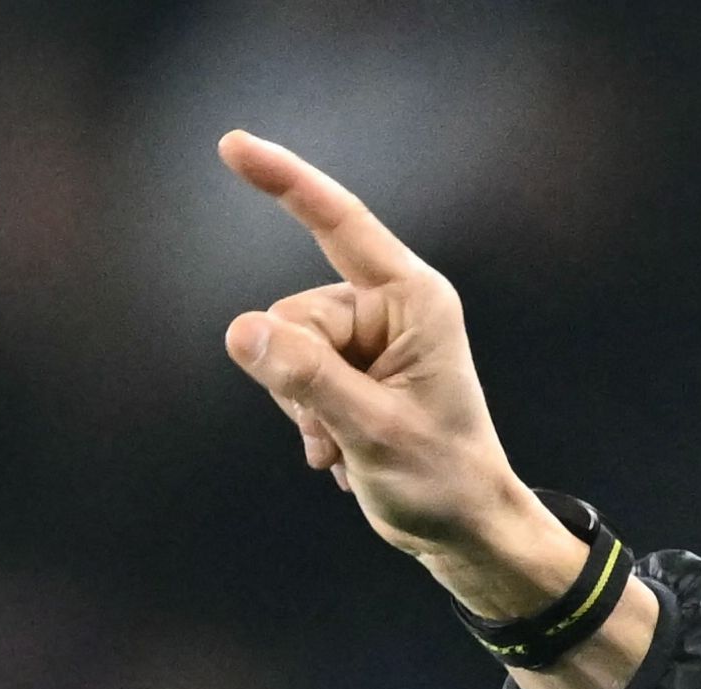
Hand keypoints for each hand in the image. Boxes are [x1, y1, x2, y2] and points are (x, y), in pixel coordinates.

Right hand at [214, 129, 656, 688]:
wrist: (466, 532)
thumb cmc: (443, 482)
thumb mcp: (373, 432)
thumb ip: (308, 379)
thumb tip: (243, 331)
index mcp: (414, 301)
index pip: (339, 225)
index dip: (286, 182)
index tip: (234, 146)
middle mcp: (390, 308)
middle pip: (294, 312)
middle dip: (299, 375)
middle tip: (343, 430)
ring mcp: (369, 340)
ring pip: (285, 348)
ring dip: (303, 406)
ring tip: (350, 445)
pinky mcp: (351, 370)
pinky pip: (291, 375)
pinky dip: (308, 419)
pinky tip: (342, 454)